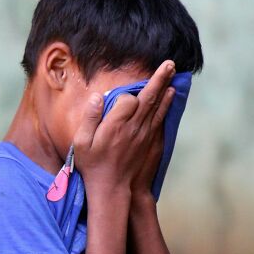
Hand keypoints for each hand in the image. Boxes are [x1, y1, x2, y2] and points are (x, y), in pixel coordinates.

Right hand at [72, 60, 175, 199]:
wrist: (113, 190)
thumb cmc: (93, 166)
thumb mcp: (81, 143)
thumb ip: (89, 118)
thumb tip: (98, 97)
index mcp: (116, 125)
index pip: (127, 99)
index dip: (123, 96)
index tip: (115, 100)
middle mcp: (134, 128)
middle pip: (149, 97)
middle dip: (159, 78)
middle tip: (169, 62)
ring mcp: (145, 135)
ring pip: (158, 106)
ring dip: (165, 88)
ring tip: (172, 73)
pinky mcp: (152, 143)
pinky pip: (161, 119)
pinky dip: (166, 105)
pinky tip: (169, 96)